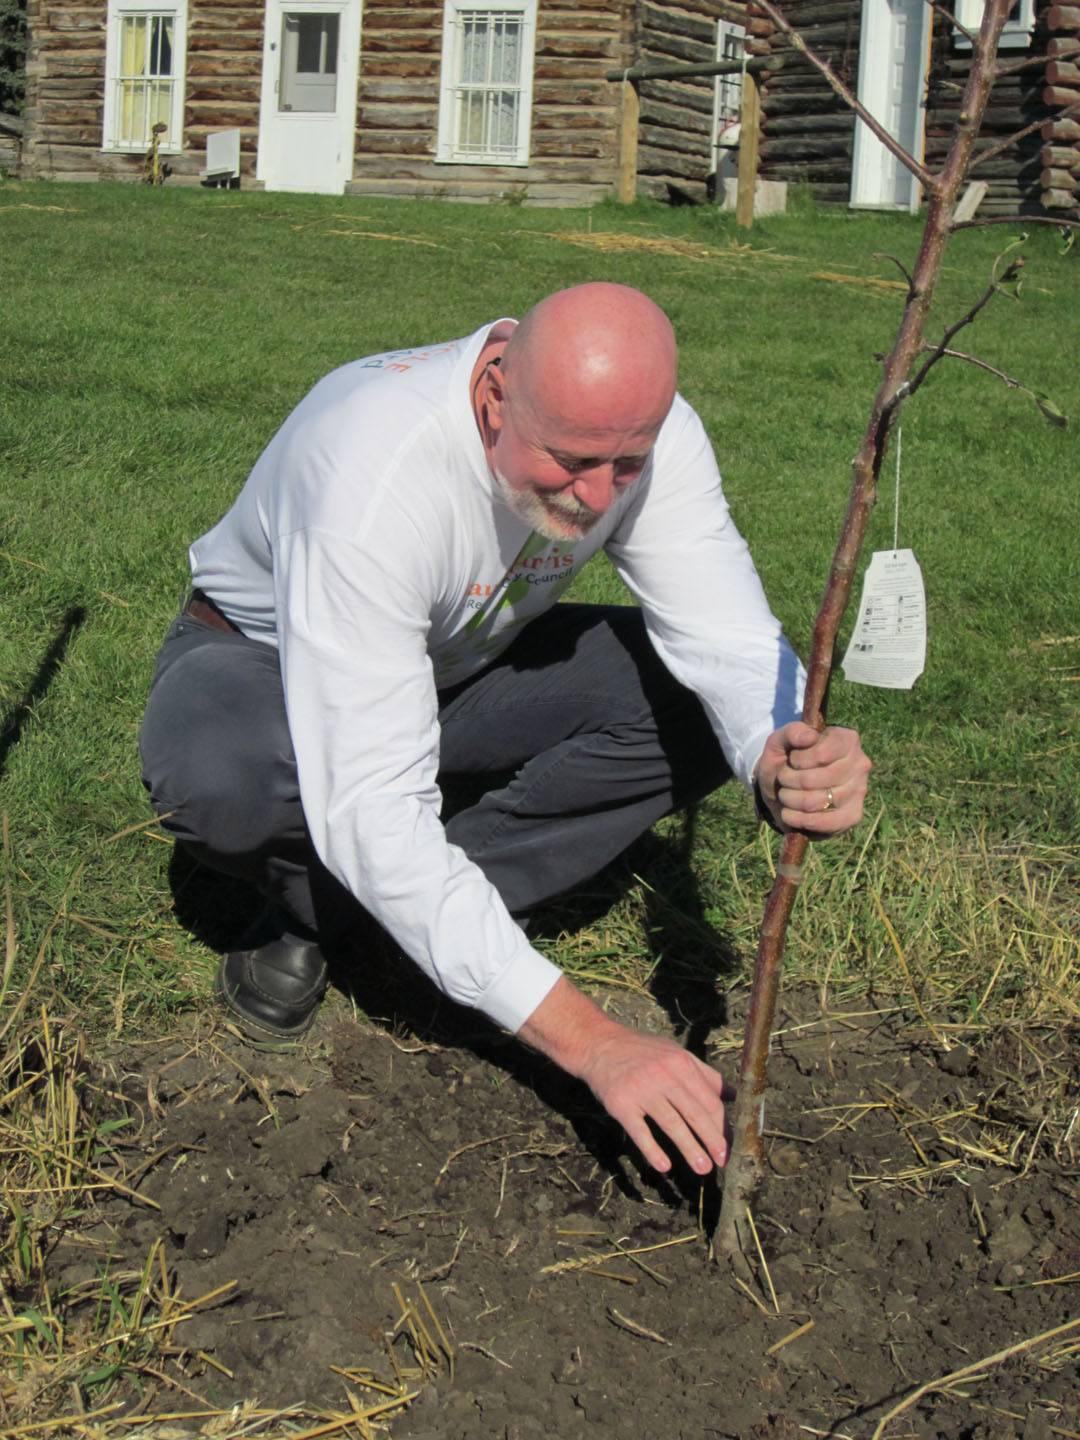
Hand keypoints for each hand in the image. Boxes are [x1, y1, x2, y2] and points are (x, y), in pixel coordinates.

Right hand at [518, 977, 730, 1174]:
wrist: (598, 1044)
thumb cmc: (642, 1051)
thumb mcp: (675, 1053)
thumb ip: (704, 1074)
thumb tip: (734, 1095)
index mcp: (681, 1063)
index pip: (709, 1100)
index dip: (722, 1125)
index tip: (729, 1145)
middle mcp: (664, 1075)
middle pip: (695, 1113)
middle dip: (712, 1140)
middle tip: (722, 1161)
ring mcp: (641, 1089)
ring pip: (672, 1124)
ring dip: (689, 1149)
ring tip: (703, 1168)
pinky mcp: (620, 1104)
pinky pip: (640, 1132)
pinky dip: (652, 1150)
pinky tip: (664, 1166)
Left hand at [755, 721, 870, 835]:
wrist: (783, 790)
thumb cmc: (785, 762)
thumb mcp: (779, 743)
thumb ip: (790, 732)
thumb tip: (809, 736)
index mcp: (847, 739)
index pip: (820, 755)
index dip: (797, 760)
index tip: (791, 759)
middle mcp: (860, 763)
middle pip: (814, 780)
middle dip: (788, 781)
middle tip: (783, 779)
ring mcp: (860, 790)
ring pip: (815, 802)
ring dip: (790, 800)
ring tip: (786, 794)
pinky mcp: (853, 815)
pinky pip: (825, 823)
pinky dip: (799, 820)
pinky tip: (789, 814)